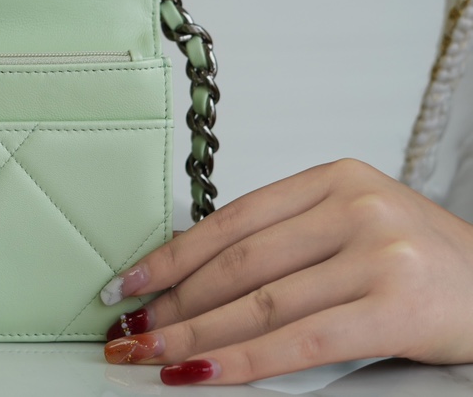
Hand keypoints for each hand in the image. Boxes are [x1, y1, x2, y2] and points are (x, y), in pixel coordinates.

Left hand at [99, 158, 472, 384]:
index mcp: (334, 178)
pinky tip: (199, 372)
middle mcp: (354, 206)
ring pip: (259, 303)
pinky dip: (241, 360)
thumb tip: (195, 278)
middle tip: (130, 329)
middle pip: (238, 262)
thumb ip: (288, 240)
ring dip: (194, 334)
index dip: (172, 256)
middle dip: (174, 301)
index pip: (231, 219)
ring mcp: (377, 252)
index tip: (129, 284)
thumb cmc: (422, 264)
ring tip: (151, 353)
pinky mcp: (396, 306)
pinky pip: (299, 340)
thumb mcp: (355, 227)